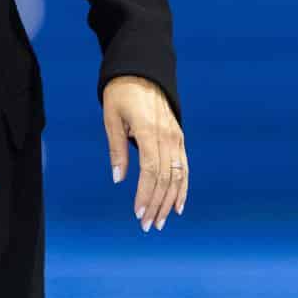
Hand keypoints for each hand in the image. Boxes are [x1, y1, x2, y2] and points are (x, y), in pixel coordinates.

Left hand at [102, 75, 186, 231]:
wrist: (142, 71)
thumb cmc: (121, 94)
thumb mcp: (111, 118)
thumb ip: (117, 150)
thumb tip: (118, 180)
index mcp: (149, 131)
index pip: (151, 171)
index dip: (145, 194)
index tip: (138, 213)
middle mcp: (167, 136)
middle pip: (166, 178)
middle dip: (157, 204)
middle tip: (147, 226)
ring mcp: (176, 137)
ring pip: (178, 176)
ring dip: (169, 201)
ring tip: (161, 222)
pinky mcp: (179, 138)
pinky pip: (185, 167)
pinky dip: (183, 188)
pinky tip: (178, 205)